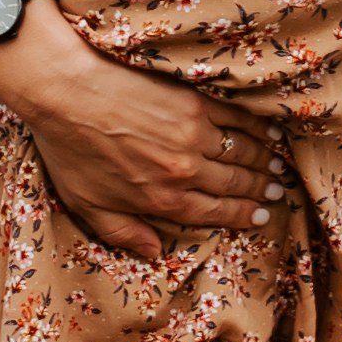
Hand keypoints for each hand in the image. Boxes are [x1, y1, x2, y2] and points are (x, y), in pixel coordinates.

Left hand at [0, 4, 279, 261]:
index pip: (213, 212)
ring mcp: (193, 133)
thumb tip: (154, 252)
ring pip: (240, 152)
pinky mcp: (194, 100)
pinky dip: (256, 127)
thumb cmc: (68, 148)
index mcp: (162, 199)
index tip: (260, 216)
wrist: (63, 89)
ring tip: (278, 165)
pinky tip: (268, 131)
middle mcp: (185, 170)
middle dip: (260, 190)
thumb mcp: (87, 205)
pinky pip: (235, 118)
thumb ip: (123, 233)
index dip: (241, 215)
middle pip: (234, 184)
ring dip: (264, 161)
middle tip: (278, 192)